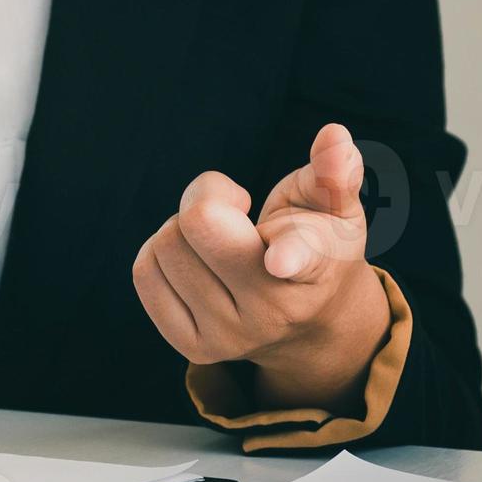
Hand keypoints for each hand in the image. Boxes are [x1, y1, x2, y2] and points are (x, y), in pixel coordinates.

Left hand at [133, 124, 393, 409]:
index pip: (298, 256)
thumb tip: (334, 135)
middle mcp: (271, 311)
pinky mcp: (192, 347)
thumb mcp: (337, 208)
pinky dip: (162, 253)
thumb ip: (335, 170)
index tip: (279, 260)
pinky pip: (144, 273)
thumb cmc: (318, 246)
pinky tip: (197, 261)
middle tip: (236, 212)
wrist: (310, 322)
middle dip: (207, 198)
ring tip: (221, 242)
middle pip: (197, 221)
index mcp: (314, 267)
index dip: (287, 254)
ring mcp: (229, 336)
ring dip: (184, 228)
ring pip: (164, 245)